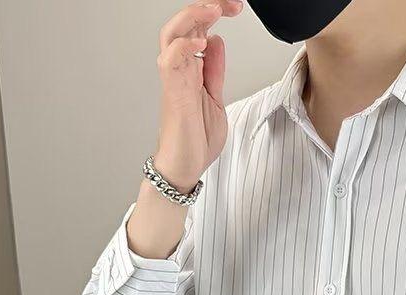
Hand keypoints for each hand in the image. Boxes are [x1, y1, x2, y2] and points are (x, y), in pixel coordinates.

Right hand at [154, 1, 243, 191]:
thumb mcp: (216, 98)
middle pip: (185, 24)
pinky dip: (183, 47)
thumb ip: (214, 70)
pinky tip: (200, 42)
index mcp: (192, 69)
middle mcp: (180, 69)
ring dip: (192, 17)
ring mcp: (175, 79)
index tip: (235, 7)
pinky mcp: (173, 93)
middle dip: (206, 7)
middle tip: (230, 2)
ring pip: (172, 34)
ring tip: (214, 9)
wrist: (186, 167)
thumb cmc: (196, 139)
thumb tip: (216, 42)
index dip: (214, 12)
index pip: (199, 28)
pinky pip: (170, 61)